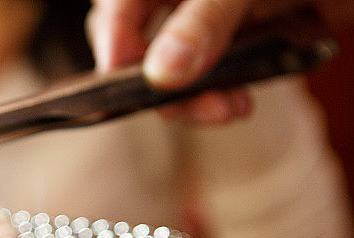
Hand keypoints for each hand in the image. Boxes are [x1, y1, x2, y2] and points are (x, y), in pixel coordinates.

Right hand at [87, 0, 353, 123]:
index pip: (118, 11)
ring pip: (175, 75)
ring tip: (229, 110)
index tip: (124, 89)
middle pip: (140, 50)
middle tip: (190, 108)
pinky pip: (209, 82)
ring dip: (196, 102)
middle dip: (164, 88)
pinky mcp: (230, 48)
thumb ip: (204, 22)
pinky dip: (220, 99)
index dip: (114, 50)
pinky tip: (238, 105)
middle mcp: (177, 2)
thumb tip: (162, 74)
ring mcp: (203, 25)